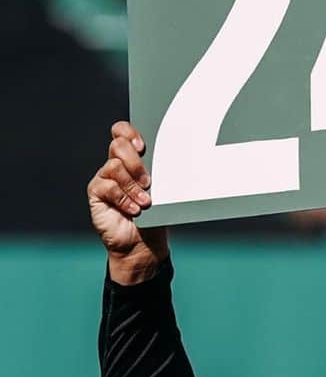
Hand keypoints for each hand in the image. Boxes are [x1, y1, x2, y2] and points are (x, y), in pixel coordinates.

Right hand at [87, 122, 168, 283]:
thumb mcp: (163, 192)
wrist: (143, 243)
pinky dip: (123, 198)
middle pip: (118, 145)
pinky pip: (107, 186)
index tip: (143, 146)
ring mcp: (105, 178)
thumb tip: (177, 158)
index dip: (129, 132)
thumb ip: (162, 173)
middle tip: (148, 182)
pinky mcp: (97, 193)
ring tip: (145, 202)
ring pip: (114, 166)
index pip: (123, 132)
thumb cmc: (155, 216)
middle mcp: (116, 165)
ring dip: (133, 186)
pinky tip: (134, 210)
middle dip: (136, 162)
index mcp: (133, 159)